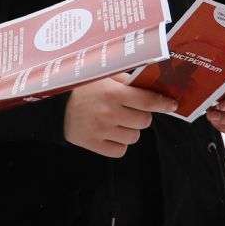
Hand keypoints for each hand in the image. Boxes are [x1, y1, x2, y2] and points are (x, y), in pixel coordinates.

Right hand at [63, 77, 177, 158]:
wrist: (53, 106)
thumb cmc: (81, 88)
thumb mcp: (102, 75)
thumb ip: (126, 78)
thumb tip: (152, 83)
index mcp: (112, 93)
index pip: (148, 101)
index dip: (163, 103)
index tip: (171, 105)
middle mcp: (109, 113)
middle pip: (144, 122)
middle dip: (142, 115)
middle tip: (130, 110)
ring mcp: (101, 131)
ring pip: (134, 137)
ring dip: (130, 130)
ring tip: (117, 121)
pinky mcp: (94, 145)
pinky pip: (120, 150)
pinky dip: (119, 143)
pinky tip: (110, 133)